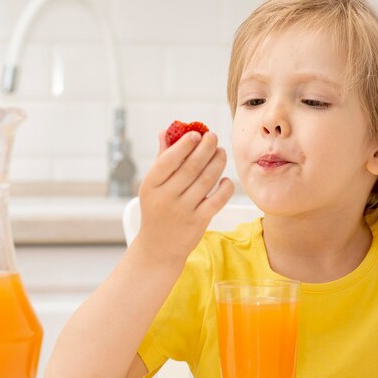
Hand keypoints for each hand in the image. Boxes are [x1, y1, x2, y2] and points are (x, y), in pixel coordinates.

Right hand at [136, 129, 233, 263]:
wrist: (159, 247)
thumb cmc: (157, 210)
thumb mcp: (153, 186)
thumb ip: (161, 159)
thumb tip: (166, 131)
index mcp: (150, 185)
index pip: (168, 161)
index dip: (183, 146)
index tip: (196, 133)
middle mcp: (165, 197)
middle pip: (191, 168)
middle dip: (205, 149)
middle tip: (214, 137)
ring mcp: (183, 210)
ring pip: (206, 181)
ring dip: (217, 163)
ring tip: (221, 152)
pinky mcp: (198, 222)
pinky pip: (217, 200)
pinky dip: (225, 187)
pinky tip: (226, 179)